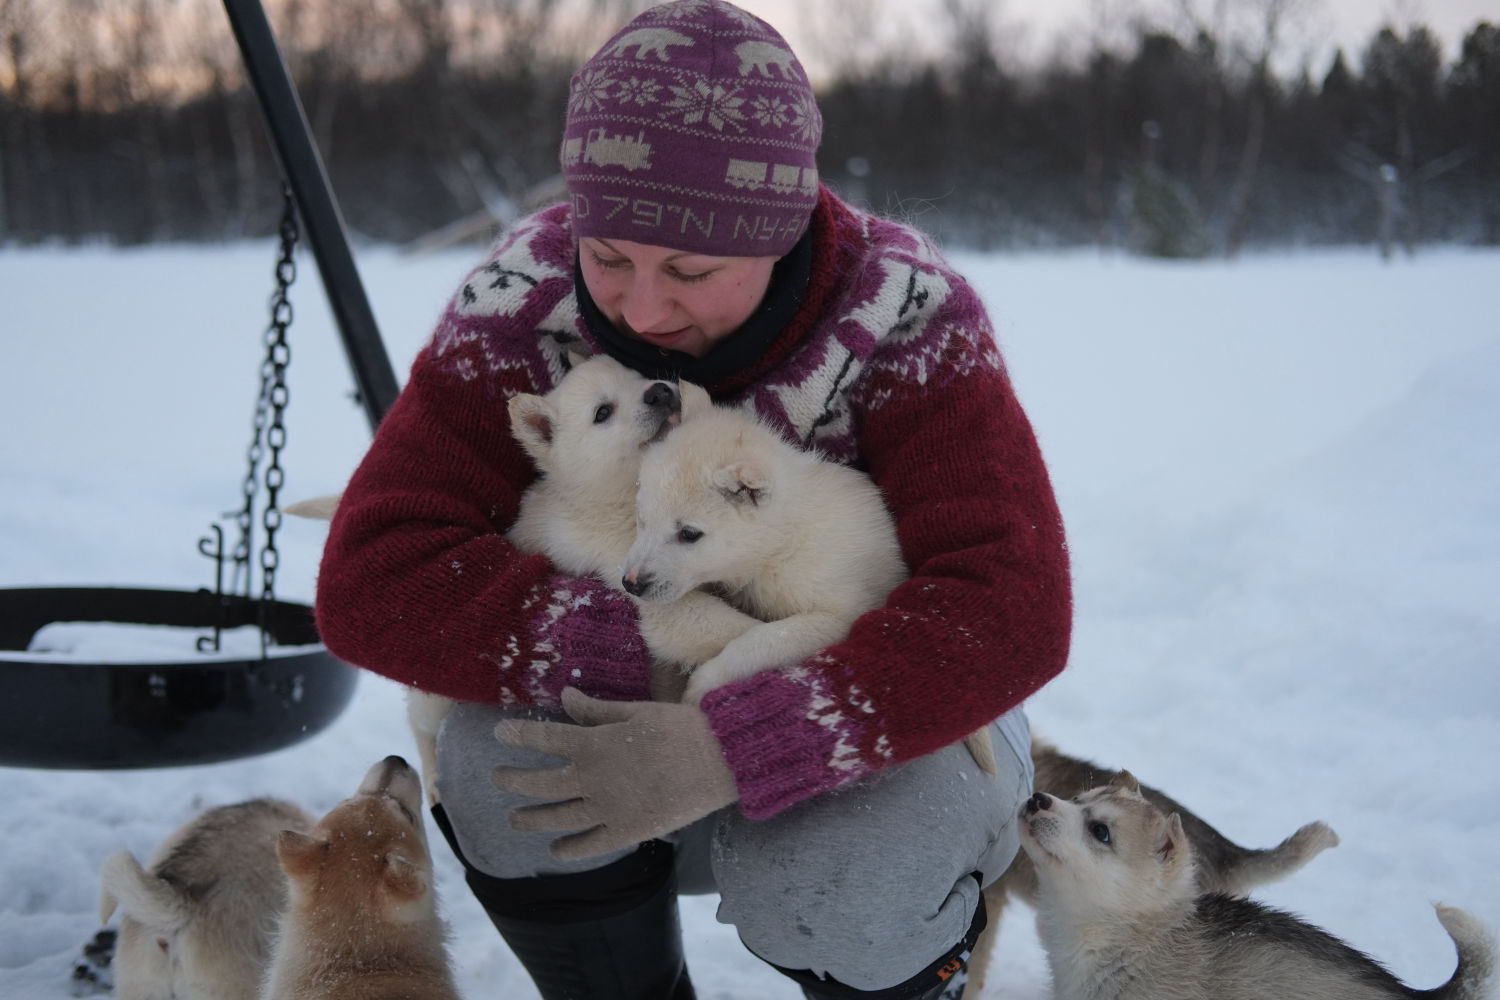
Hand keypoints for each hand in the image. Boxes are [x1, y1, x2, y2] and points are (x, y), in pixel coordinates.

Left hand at [490, 687, 738, 860]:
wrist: (719, 760)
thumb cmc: (678, 728)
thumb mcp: (634, 711)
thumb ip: (595, 710)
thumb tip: (565, 697)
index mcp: (592, 744)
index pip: (542, 739)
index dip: (517, 735)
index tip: (499, 732)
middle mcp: (591, 780)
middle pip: (539, 784)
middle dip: (512, 780)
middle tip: (496, 778)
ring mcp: (606, 810)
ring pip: (557, 818)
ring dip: (530, 819)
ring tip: (514, 819)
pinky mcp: (626, 832)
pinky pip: (589, 845)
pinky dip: (569, 850)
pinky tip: (556, 850)